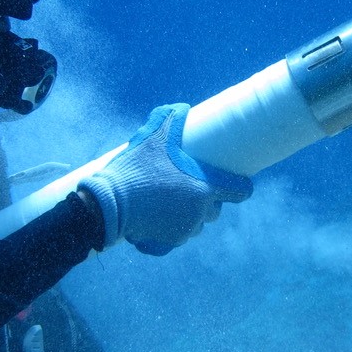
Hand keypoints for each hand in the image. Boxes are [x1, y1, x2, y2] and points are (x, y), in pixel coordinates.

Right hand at [79, 104, 251, 254]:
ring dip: (189, 215)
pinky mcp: (168, 244)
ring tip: (170, 202)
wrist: (110, 204)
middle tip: (189, 186)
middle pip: (215, 209)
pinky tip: (155, 218)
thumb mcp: (154, 136)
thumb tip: (182, 107)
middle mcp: (200, 213)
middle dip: (207, 200)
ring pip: (196, 224)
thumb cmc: (137, 168)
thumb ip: (171, 119)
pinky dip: (169, 229)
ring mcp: (184, 231)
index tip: (237, 183)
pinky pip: (176, 237)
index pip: (239, 191)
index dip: (240, 186)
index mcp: (204, 189)